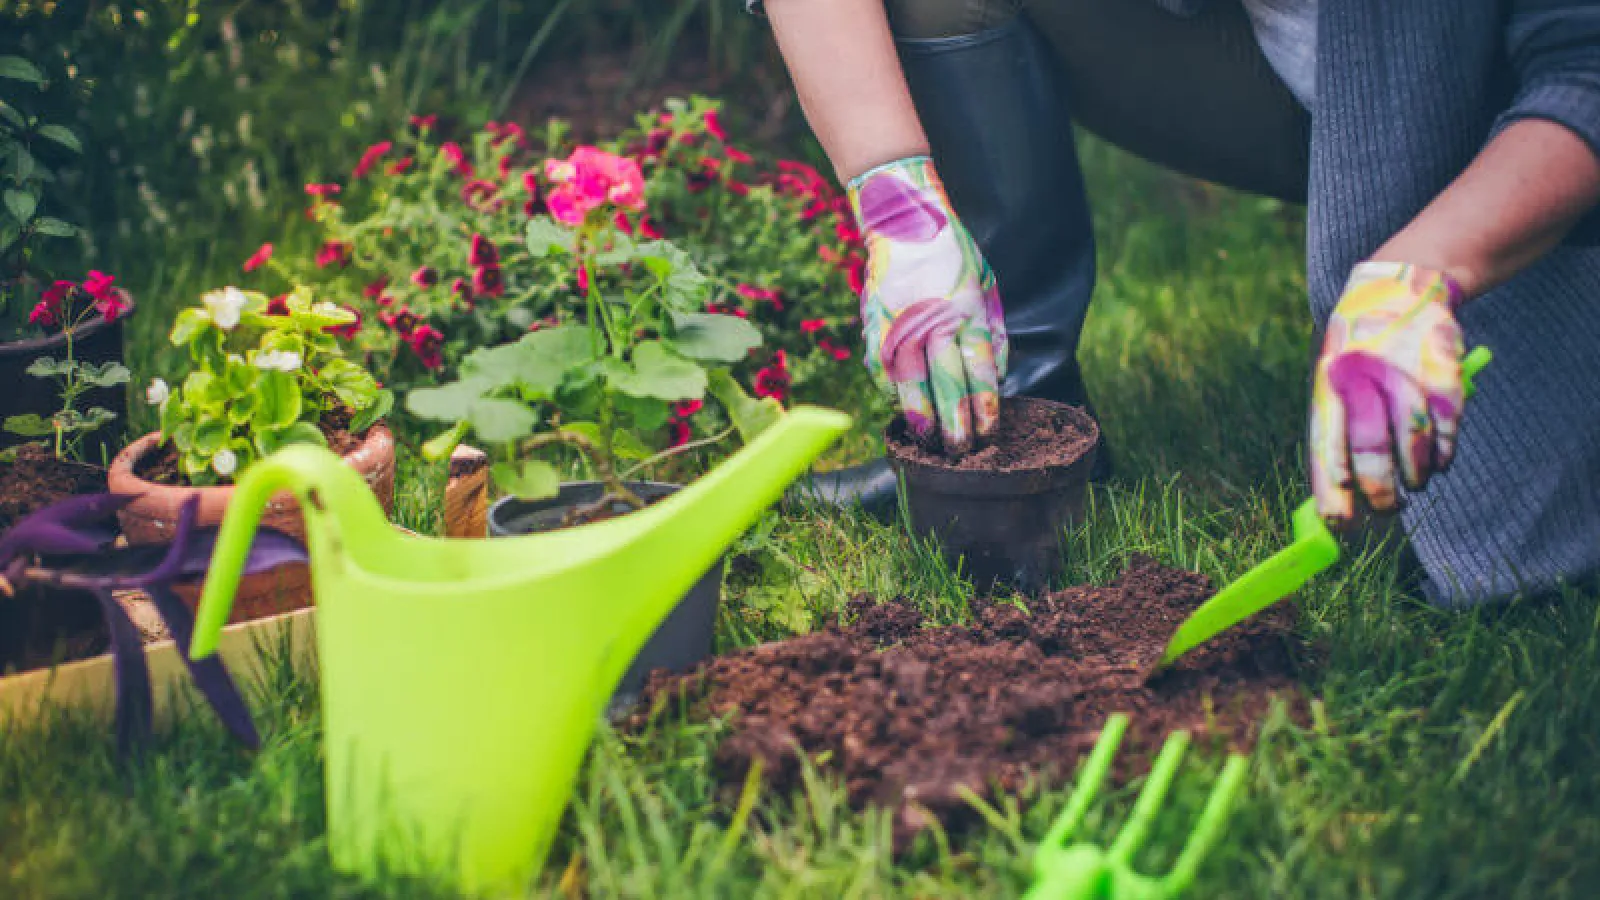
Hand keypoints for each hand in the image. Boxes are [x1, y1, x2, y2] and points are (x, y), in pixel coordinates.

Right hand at [850, 156, 1006, 453]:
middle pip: (946, 382)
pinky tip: (904, 410)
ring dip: (920, 417)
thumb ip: (991, 333)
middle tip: (960, 450)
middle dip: (954, 423)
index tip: (988, 431)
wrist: (904, 222)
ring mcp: (901, 323)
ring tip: (928, 442)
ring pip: (910, 383)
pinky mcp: (875, 325)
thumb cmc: (953, 257)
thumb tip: (996, 378)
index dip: (983, 406)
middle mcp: (935, 319)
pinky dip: (894, 394)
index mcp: (969, 310)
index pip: (978, 370)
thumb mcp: (986, 286)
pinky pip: (884, 370)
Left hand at [1310, 261, 1465, 524]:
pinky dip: (1444, 453)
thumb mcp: (1330, 380)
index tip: (1340, 525)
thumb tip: (1331, 499)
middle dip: (1380, 493)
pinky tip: (1438, 460)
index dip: (1334, 493)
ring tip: (1415, 484)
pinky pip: (1446, 427)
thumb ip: (1333, 431)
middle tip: (1388, 508)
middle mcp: (1363, 380)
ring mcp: (1404, 373)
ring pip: (1413, 445)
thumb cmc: (1356, 351)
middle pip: (1371, 452)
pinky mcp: (1441, 370)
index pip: (1326, 450)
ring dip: (1416, 477)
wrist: (1398, 289)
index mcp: (1327, 387)